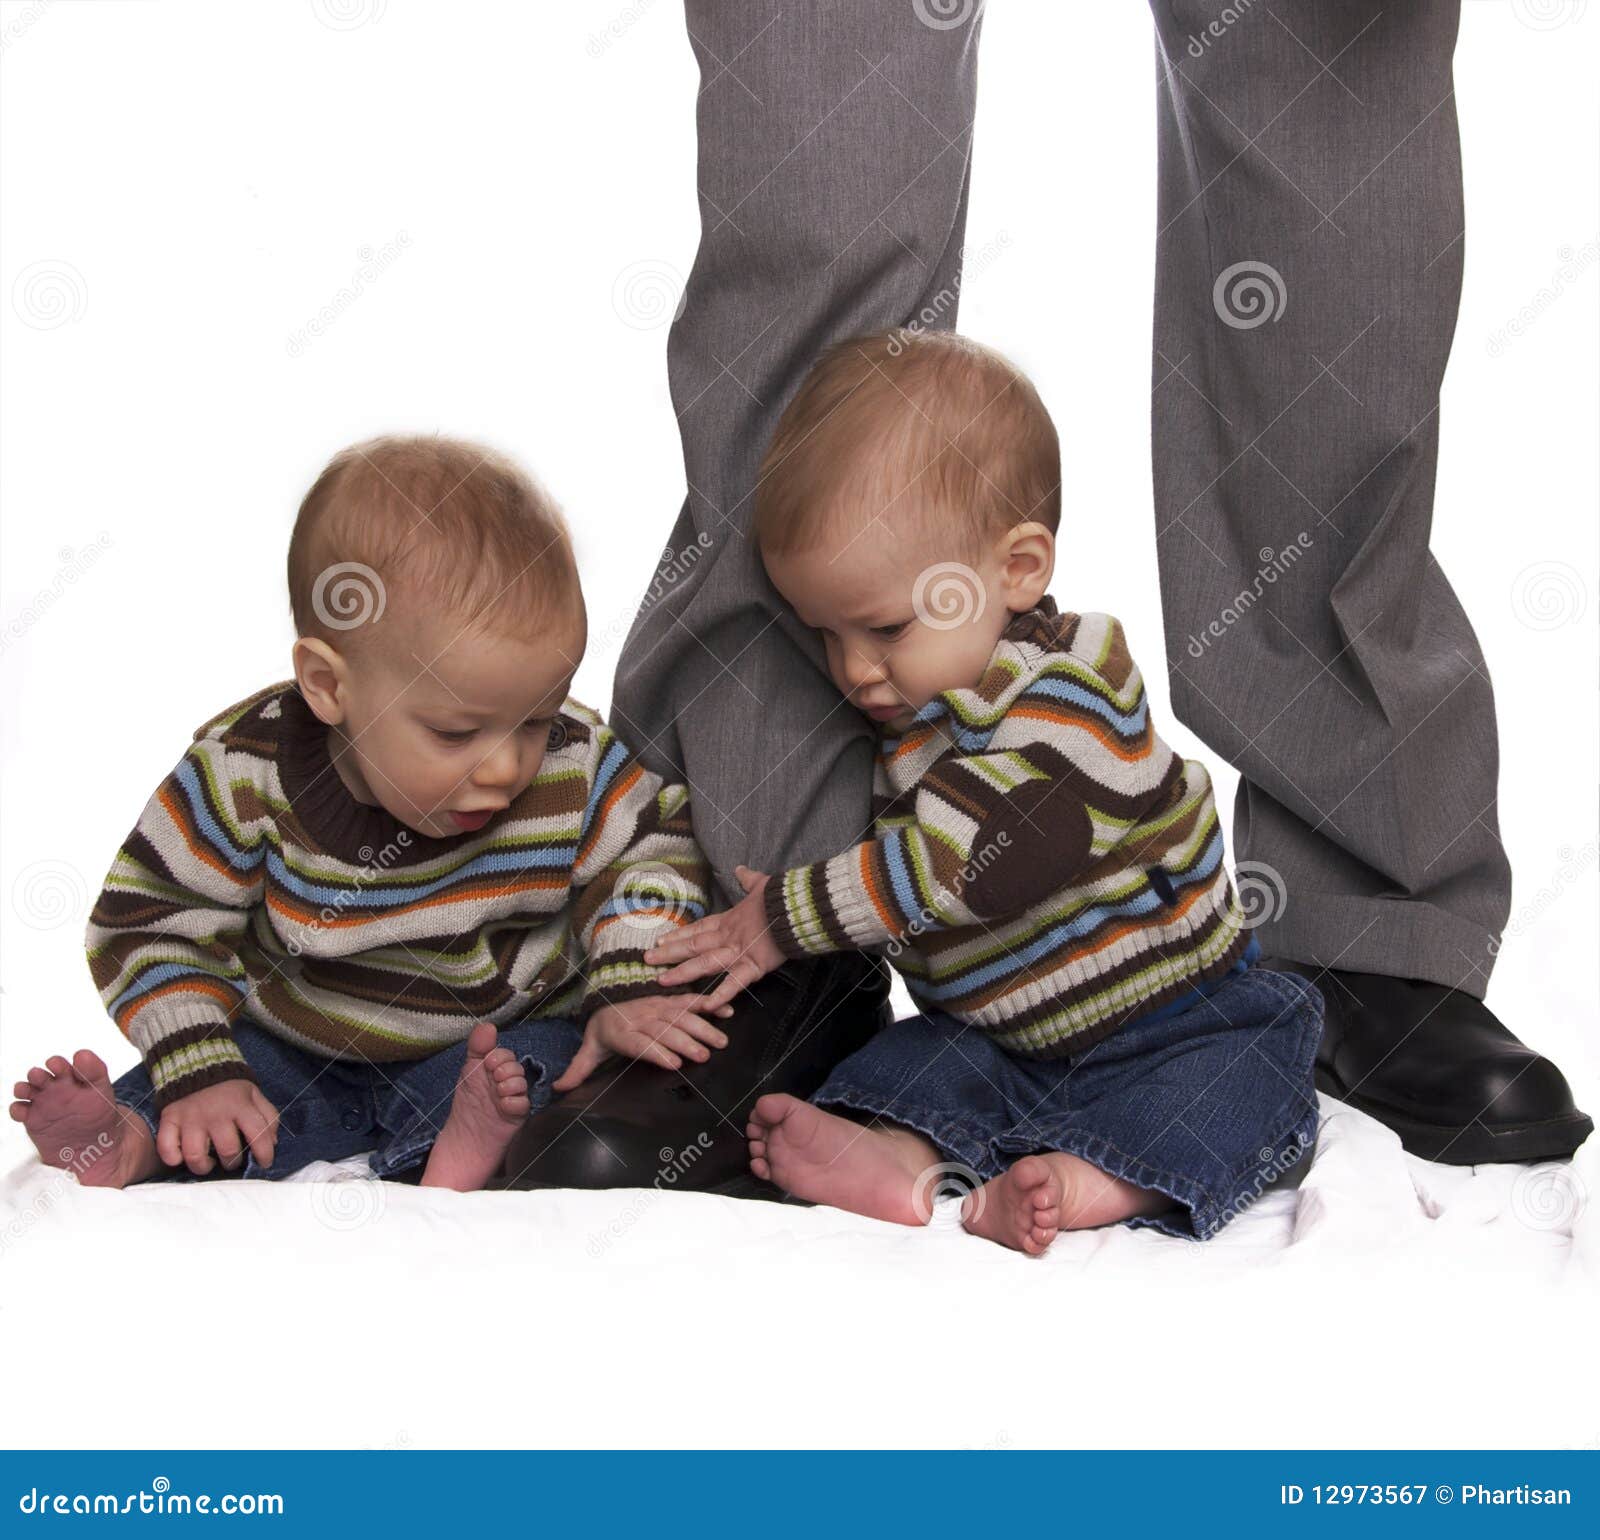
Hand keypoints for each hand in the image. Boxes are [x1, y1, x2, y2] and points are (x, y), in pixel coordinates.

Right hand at [156, 1078, 277, 1174]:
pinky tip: (182, 1157)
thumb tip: (272, 1143)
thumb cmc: (230, 1088)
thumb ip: (268, 1116)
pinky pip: (166, 1148)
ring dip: (204, 1166)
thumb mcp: (254, 1095)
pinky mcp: (169, 1120)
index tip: (264, 1162)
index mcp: (240, 1105)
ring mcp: (190, 1118)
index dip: (265, 1154)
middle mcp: (216, 1113)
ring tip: (210, 1162)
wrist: (197, 1064)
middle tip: (232, 1160)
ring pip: (195, 1156)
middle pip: (227, 1150)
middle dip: (233, 1163)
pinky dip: (173, 1158)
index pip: (258, 1135)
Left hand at [551, 992, 733, 1092]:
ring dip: (702, 1026)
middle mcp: (642, 1017)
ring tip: (720, 1041)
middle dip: (684, 1041)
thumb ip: (578, 1069)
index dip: (656, 1051)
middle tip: (704, 1056)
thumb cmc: (603, 1029)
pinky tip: (726, 1011)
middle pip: (665, 1029)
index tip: (674, 1063)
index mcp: (622, 1032)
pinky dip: (709, 1004)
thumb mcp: (589, 1048)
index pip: (639, 1042)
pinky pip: (690, 1000)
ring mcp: (658, 1006)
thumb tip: (558, 1089)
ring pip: (681, 1015)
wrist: (608, 995)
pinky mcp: (670, 999)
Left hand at [642, 864, 784, 1009]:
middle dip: (669, 953)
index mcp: (730, 920)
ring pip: (705, 963)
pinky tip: (706, 1005)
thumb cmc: (781, 895)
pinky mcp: (755, 965)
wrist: (798, 905)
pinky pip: (735, 983)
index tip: (660, 941)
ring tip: (662, 981)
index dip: (679, 935)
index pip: (699, 929)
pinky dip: (721, 994)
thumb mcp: (761, 883)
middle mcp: (729, 936)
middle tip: (647, 960)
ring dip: (682, 973)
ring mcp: (739, 951)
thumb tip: (741, 869)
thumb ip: (748, 879)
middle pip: (693, 946)